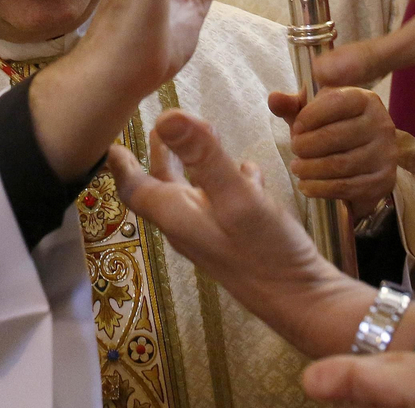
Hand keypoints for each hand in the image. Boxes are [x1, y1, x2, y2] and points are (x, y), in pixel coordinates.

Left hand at [110, 109, 382, 358]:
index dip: (121, 165)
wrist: (301, 300)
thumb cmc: (264, 251)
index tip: (112, 143)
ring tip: (206, 135)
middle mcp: (189, 226)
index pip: (136, 188)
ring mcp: (215, 234)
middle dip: (162, 155)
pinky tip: (249, 170)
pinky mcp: (239, 238)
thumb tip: (166, 115)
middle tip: (161, 126)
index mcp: (177, 216)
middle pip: (164, 187)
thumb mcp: (236, 196)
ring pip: (195, 192)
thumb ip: (204, 156)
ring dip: (195, 164)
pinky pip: (225, 201)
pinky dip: (229, 179)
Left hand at [268, 87, 397, 217]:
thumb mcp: (314, 114)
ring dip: (310, 168)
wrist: (363, 161)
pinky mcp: (382, 181)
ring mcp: (385, 154)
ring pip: (339, 164)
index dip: (310, 116)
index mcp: (365, 100)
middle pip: (336, 136)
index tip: (296, 128)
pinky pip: (345, 186)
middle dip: (307, 145)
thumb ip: (293, 105)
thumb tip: (274, 99)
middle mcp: (381, 124)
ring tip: (297, 168)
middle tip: (295, 150)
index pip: (336, 102)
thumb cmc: (334, 130)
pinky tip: (306, 186)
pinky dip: (320, 188)